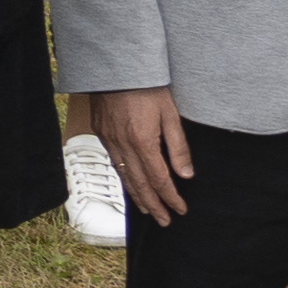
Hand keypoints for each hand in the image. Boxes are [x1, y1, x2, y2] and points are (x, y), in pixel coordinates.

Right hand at [86, 85, 192, 224]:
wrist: (116, 67)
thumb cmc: (146, 86)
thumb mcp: (170, 114)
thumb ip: (178, 146)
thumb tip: (185, 174)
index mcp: (143, 141)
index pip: (159, 179)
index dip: (170, 197)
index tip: (180, 209)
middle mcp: (124, 145)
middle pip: (140, 184)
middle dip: (154, 205)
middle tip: (165, 220)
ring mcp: (110, 140)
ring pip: (124, 177)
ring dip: (138, 197)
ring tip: (149, 210)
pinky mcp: (102, 133)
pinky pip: (114, 163)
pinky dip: (124, 178)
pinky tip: (131, 184)